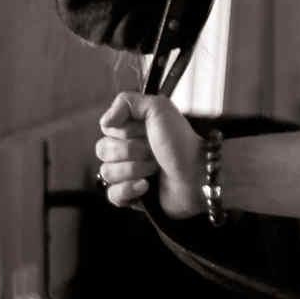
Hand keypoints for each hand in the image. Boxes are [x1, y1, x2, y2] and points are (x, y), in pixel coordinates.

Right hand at [93, 92, 203, 218]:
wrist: (197, 176)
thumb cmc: (181, 143)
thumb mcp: (159, 108)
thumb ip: (128, 102)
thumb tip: (105, 121)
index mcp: (134, 129)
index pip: (107, 129)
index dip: (125, 131)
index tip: (145, 130)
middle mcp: (129, 150)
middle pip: (102, 150)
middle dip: (131, 151)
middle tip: (153, 151)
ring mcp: (129, 174)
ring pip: (106, 173)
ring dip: (134, 169)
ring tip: (155, 168)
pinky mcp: (131, 196)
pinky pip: (112, 194)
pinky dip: (129, 190)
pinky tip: (146, 187)